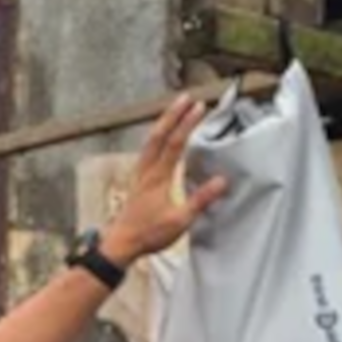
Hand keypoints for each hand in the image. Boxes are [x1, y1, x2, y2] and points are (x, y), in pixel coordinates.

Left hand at [102, 95, 227, 264]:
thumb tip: (221, 181)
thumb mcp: (179, 221)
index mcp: (158, 178)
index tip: (200, 107)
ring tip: (175, 109)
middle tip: (187, 97)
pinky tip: (160, 137)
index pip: (175, 143)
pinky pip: (147, 151)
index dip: (188, 123)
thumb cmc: (148, 235)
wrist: (120, 245)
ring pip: (150, 141)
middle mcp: (146, 171)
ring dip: (163, 123)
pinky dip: (156, 138)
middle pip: (159, 135)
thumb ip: (200, 200)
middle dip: (173, 114)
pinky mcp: (137, 181)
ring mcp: (139, 175)